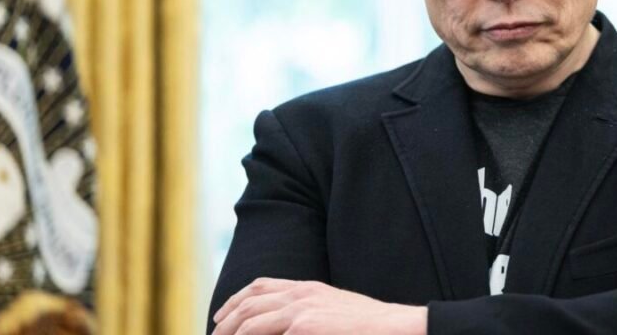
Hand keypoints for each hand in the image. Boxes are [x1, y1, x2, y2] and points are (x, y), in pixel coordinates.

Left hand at [212, 278, 426, 334]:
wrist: (395, 327)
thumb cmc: (370, 327)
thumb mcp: (336, 312)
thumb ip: (313, 315)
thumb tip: (292, 327)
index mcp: (309, 288)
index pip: (263, 285)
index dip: (237, 299)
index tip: (222, 316)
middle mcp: (302, 293)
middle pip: (250, 300)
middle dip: (226, 319)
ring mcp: (303, 309)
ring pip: (250, 319)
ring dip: (230, 332)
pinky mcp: (305, 326)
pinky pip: (261, 334)